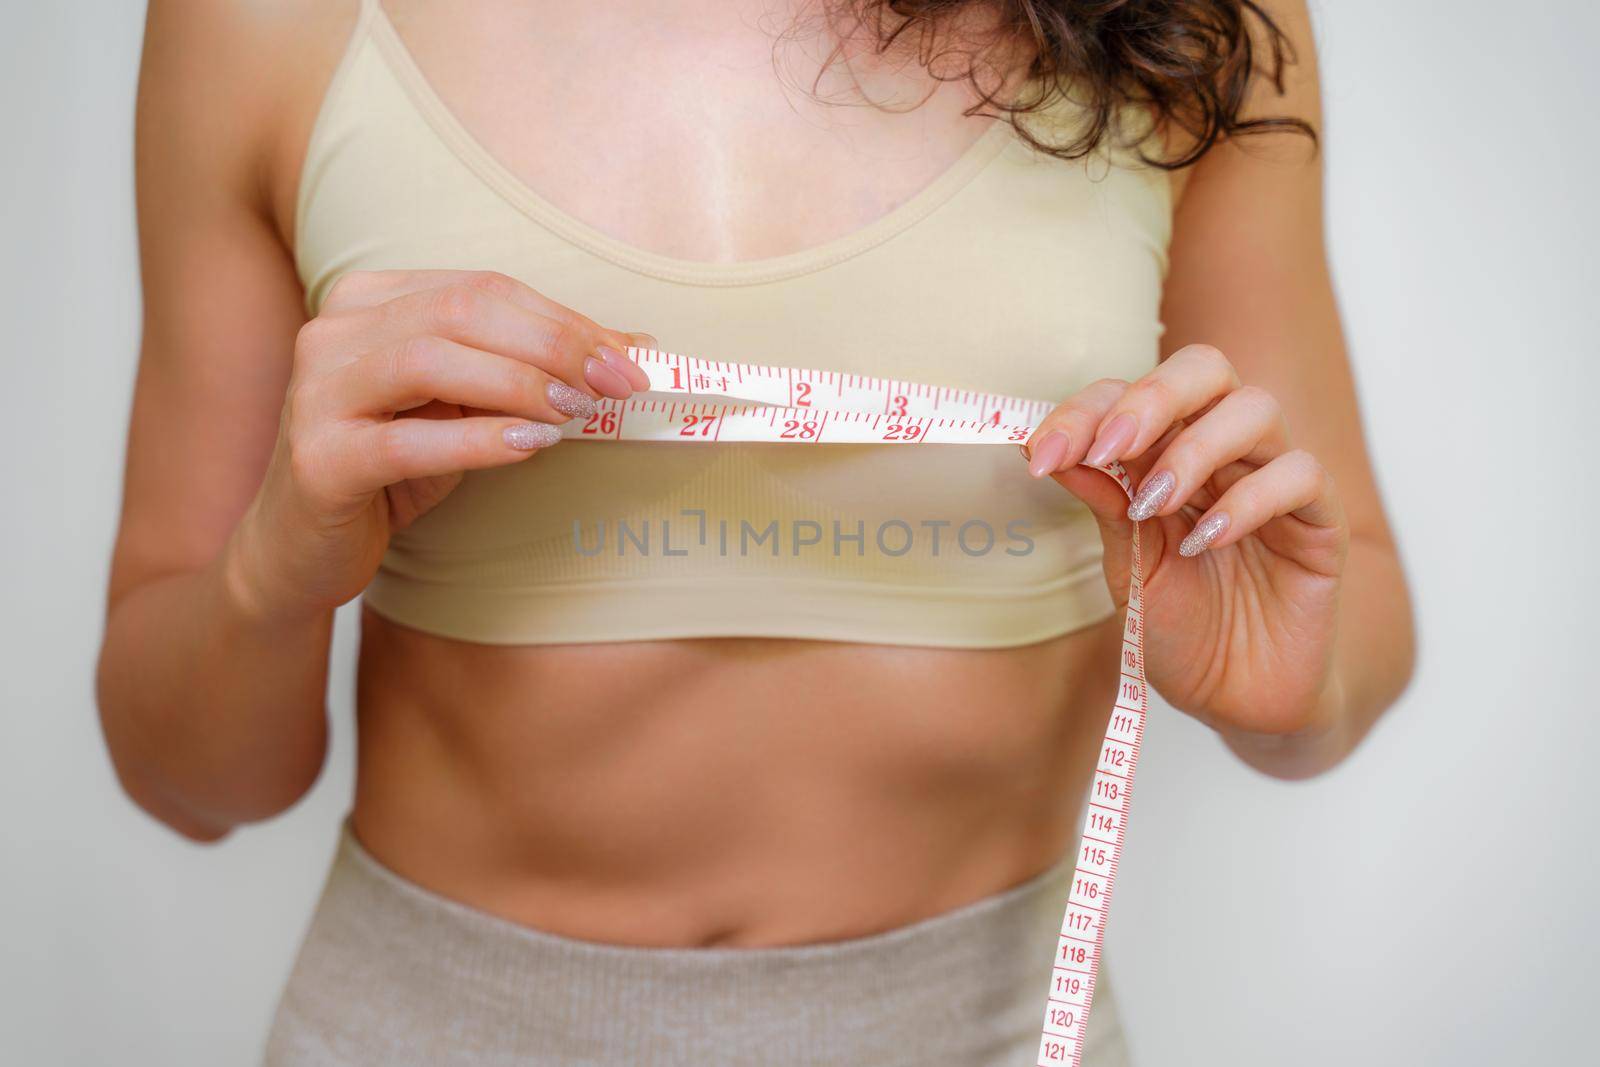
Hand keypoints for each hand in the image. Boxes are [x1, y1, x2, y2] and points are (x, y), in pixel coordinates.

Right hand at [227, 269, 654, 621]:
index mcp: (369, 300)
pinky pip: (406, 440)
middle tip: (619, 386)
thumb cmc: (394, 468)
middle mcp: (333, 332)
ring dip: (520, 383)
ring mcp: (316, 392)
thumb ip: (530, 371)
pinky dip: (477, 440)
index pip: (483, 289)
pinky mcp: (316, 459)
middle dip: (554, 345)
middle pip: (461, 312)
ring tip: (579, 413)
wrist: (301, 547)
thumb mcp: (466, 407)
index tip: (631, 359)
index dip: (565, 320)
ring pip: (430, 361)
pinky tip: (531, 445)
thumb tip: (634, 349)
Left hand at [1023, 344, 1349, 737]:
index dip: (1085, 411)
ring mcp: (1276, 480)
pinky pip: (1299, 476)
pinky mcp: (1320, 522)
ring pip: (1256, 409)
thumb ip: (1102, 503)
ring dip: (1195, 448)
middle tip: (1111, 446)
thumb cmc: (1178, 627)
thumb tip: (1043, 448)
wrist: (1234, 698)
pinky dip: (1248, 500)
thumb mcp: (1127, 564)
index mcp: (1168, 452)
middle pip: (1206, 369)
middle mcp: (1225, 452)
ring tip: (1156, 503)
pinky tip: (1207, 540)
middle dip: (1152, 397)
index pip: (1132, 394)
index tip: (1043, 454)